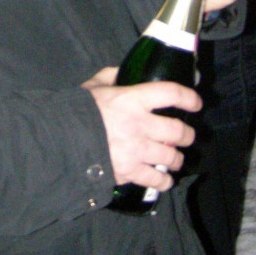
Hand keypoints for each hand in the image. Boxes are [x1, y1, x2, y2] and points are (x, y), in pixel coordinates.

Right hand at [83, 67, 200, 191]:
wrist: (59, 141)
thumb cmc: (76, 111)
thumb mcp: (92, 86)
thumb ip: (110, 76)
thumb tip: (121, 73)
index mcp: (133, 99)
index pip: (172, 93)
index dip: (189, 97)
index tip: (196, 103)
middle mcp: (140, 124)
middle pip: (178, 130)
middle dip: (187, 135)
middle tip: (186, 136)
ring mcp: (137, 150)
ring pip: (171, 156)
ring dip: (177, 158)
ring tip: (176, 159)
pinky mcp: (129, 171)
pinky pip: (156, 179)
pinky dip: (164, 181)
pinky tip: (165, 180)